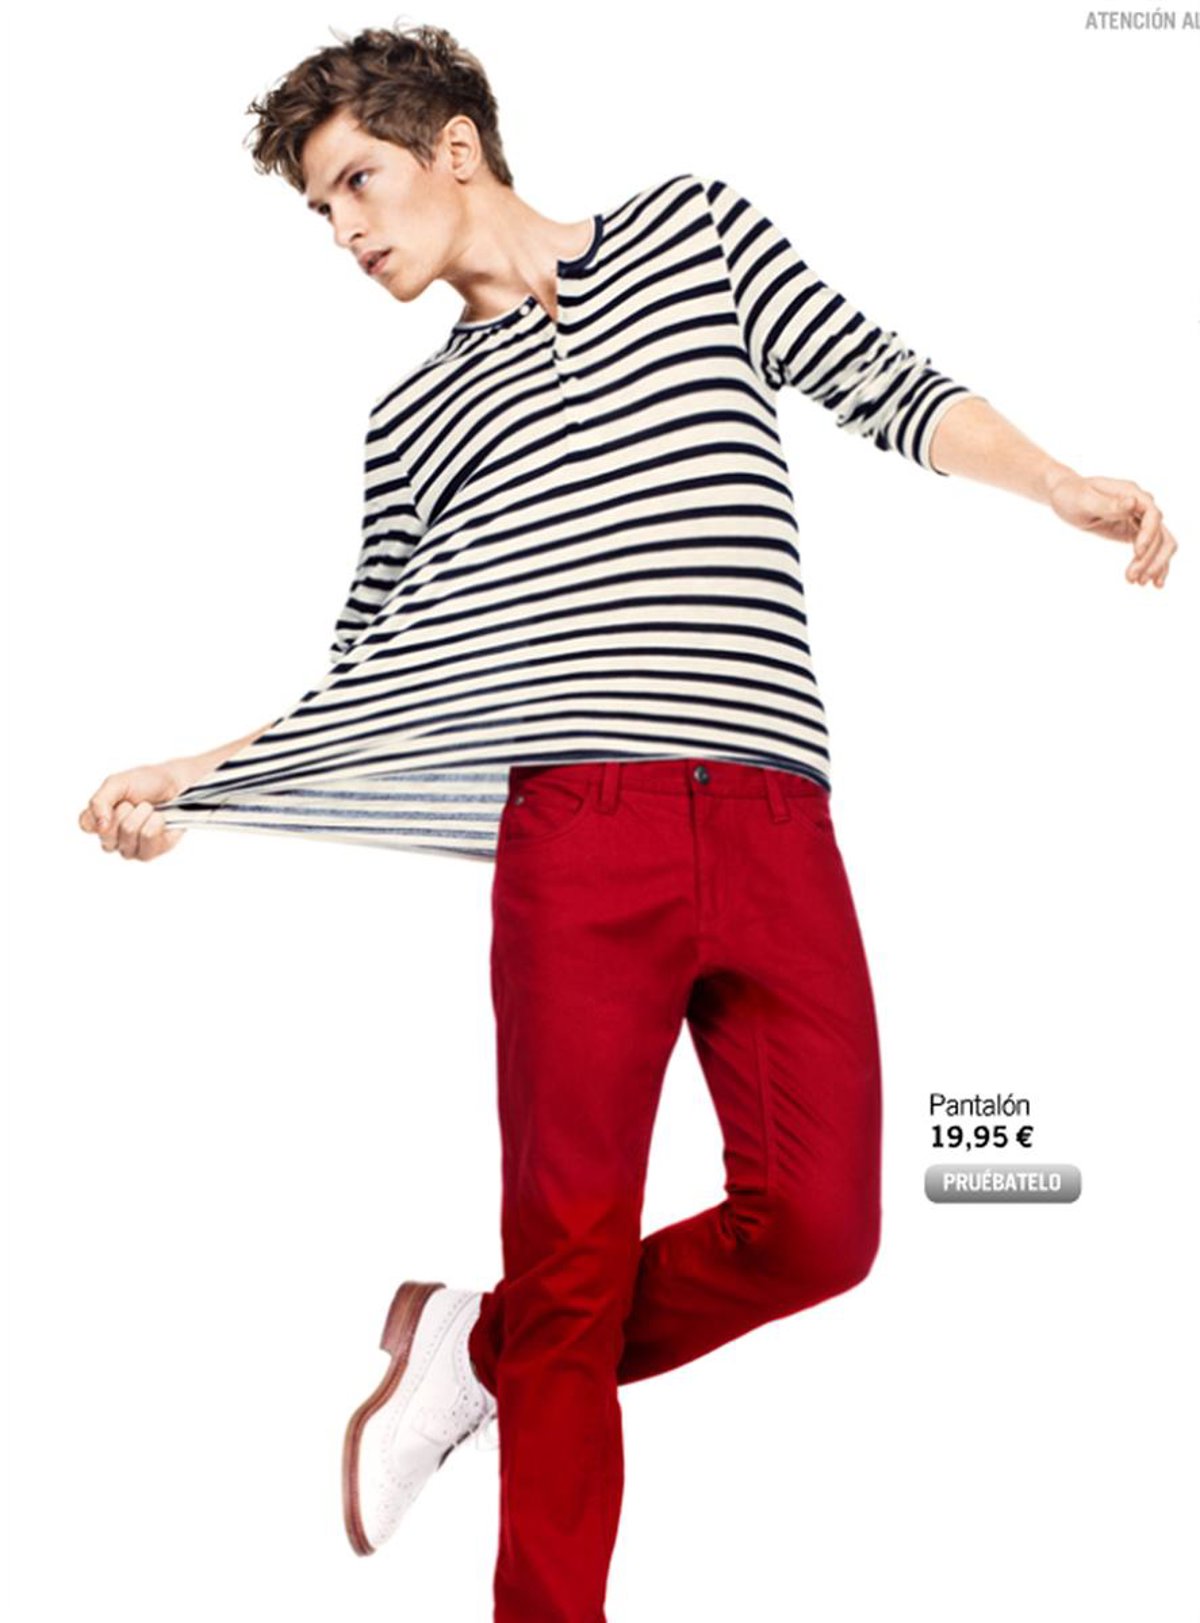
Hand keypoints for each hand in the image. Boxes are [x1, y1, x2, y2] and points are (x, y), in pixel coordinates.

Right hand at [78, 759, 189, 861]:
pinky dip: (155, 824)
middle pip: (107, 835)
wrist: (176, 785)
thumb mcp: (117, 783)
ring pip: (128, 837)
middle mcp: (112, 837)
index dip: (100, 814)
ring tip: (149, 808)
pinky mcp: (149, 852)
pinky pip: (147, 841)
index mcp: (99, 819)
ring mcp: (129, 847)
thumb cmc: (146, 783)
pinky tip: (159, 818)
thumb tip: (99, 826)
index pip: (86, 825)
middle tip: (134, 803)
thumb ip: (100, 801)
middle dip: (124, 812)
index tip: (116, 802)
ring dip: (142, 816)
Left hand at [1045, 471, 1177, 587]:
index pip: (1152, 514)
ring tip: (1140, 583)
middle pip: (1159, 532)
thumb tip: (1132, 503)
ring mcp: (1139, 519)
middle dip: (1151, 557)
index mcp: (1131, 493)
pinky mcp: (1134, 530)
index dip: (1149, 534)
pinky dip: (1154, 564)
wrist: (1066, 496)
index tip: (1136, 552)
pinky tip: (1150, 582)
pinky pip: (1151, 547)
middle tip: (1135, 578)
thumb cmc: (1072, 494)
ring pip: (1159, 542)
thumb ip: (1108, 504)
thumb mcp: (1084, 500)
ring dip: (1154, 564)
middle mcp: (1140, 505)